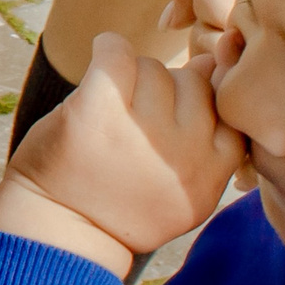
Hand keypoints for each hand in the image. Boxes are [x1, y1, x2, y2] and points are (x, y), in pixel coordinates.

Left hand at [0, 32, 245, 270]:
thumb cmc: (118, 202)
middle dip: (163, 90)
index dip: (196, 101)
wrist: (55, 236)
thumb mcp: (179, 185)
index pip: (228, 106)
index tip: (166, 116)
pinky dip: (107, 49)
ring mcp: (143, 136)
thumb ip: (205, 134)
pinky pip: (117, 54)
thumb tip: (215, 60)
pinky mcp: (99, 115)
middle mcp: (185, 158)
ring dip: (131, 78)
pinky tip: (100, 58)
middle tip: (130, 116)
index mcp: (212, 175)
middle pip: (192, 83)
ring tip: (108, 109)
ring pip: (155, 69)